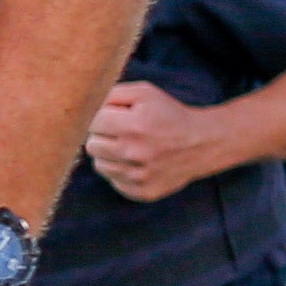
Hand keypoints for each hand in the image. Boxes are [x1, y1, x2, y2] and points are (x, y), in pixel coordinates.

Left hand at [81, 81, 222, 201]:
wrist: (202, 143)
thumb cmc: (168, 114)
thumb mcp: (144, 93)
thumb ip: (112, 94)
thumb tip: (83, 105)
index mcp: (134, 126)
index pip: (92, 122)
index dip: (101, 117)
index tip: (114, 117)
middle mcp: (135, 153)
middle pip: (91, 145)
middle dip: (103, 136)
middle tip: (122, 131)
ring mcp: (138, 176)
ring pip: (99, 164)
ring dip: (109, 154)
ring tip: (130, 146)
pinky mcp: (142, 192)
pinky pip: (113, 181)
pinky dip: (120, 171)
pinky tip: (137, 162)